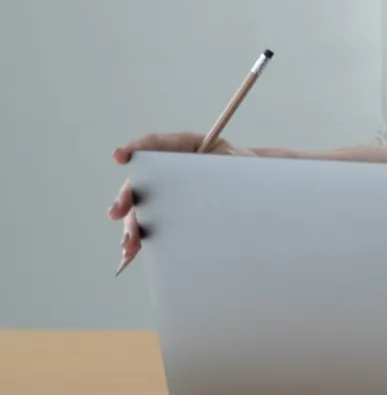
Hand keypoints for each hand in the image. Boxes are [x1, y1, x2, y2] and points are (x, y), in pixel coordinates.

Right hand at [108, 132, 249, 266]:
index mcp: (187, 146)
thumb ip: (224, 164)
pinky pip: (151, 223)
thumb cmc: (252, 171)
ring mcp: (168, 191)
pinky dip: (140, 238)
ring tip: (129, 244)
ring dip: (131, 226)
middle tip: (116, 213)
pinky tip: (132, 252)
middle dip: (125, 198)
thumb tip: (213, 177)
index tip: (119, 155)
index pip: (157, 143)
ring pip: (142, 207)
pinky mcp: (170, 212)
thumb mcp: (241, 163)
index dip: (136, 147)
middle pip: (141, 181)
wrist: (262, 190)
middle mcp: (170, 168)